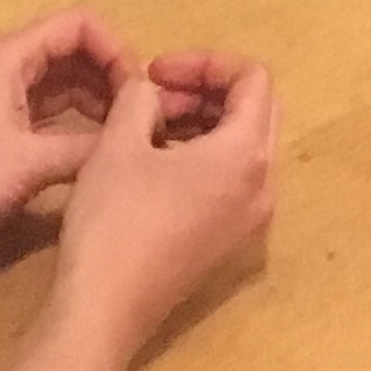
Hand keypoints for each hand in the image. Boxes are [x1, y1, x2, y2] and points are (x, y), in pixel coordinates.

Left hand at [0, 11, 133, 314]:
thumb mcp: (28, 163)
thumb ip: (88, 144)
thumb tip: (139, 134)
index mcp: (8, 59)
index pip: (78, 25)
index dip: (116, 50)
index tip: (141, 96)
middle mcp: (7, 77)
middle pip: (75, 55)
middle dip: (114, 77)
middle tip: (148, 122)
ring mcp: (3, 115)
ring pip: (66, 93)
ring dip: (100, 107)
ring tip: (134, 142)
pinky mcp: (1, 153)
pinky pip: (54, 128)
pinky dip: (82, 135)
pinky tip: (105, 163)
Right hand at [45, 54, 278, 356]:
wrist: (106, 309)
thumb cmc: (115, 219)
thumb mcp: (120, 140)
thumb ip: (142, 96)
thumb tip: (154, 93)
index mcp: (247, 155)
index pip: (253, 79)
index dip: (206, 62)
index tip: (157, 71)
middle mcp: (264, 186)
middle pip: (256, 110)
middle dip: (208, 88)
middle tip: (157, 90)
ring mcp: (250, 219)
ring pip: (245, 146)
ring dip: (204, 120)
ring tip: (150, 122)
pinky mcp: (228, 240)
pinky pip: (232, 179)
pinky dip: (204, 154)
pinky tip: (156, 159)